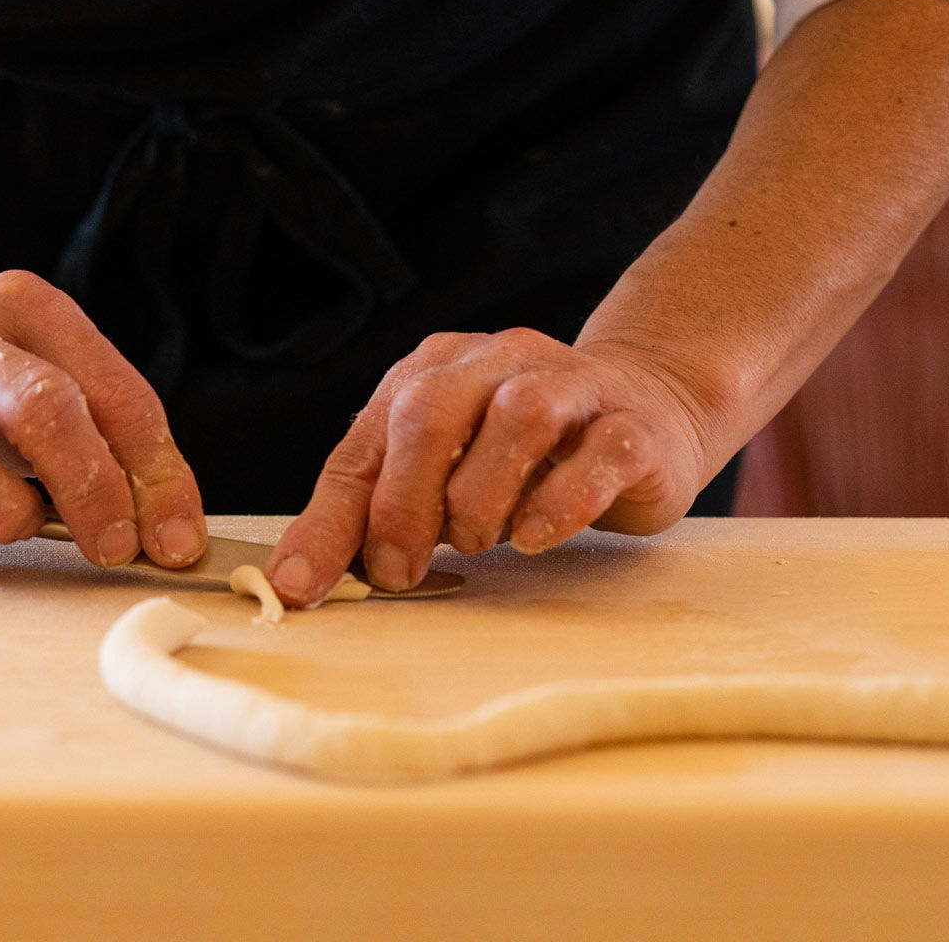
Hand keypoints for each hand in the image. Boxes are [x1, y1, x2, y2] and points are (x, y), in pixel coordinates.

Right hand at [0, 269, 206, 575]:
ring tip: (14, 521)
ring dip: (3, 514)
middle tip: (114, 547)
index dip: (157, 477)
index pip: (115, 393)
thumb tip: (167, 534)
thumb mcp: (41, 372)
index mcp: (25, 306)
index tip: (175, 542)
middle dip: (92, 492)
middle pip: (39, 408)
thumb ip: (105, 438)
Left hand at [264, 329, 716, 605]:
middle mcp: (497, 364)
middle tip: (398, 569)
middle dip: (402, 503)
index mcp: (433, 373)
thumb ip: (383, 510)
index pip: (364, 444)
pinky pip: (600, 453)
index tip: (300, 585)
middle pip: (429, 413)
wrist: (648, 405)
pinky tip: (533, 537)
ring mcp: (571, 387)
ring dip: (480, 496)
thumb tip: (306, 576)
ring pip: (519, 417)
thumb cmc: (526, 454)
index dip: (329, 519)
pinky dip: (561, 501)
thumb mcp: (444, 475)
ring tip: (478, 542)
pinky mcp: (632, 426)